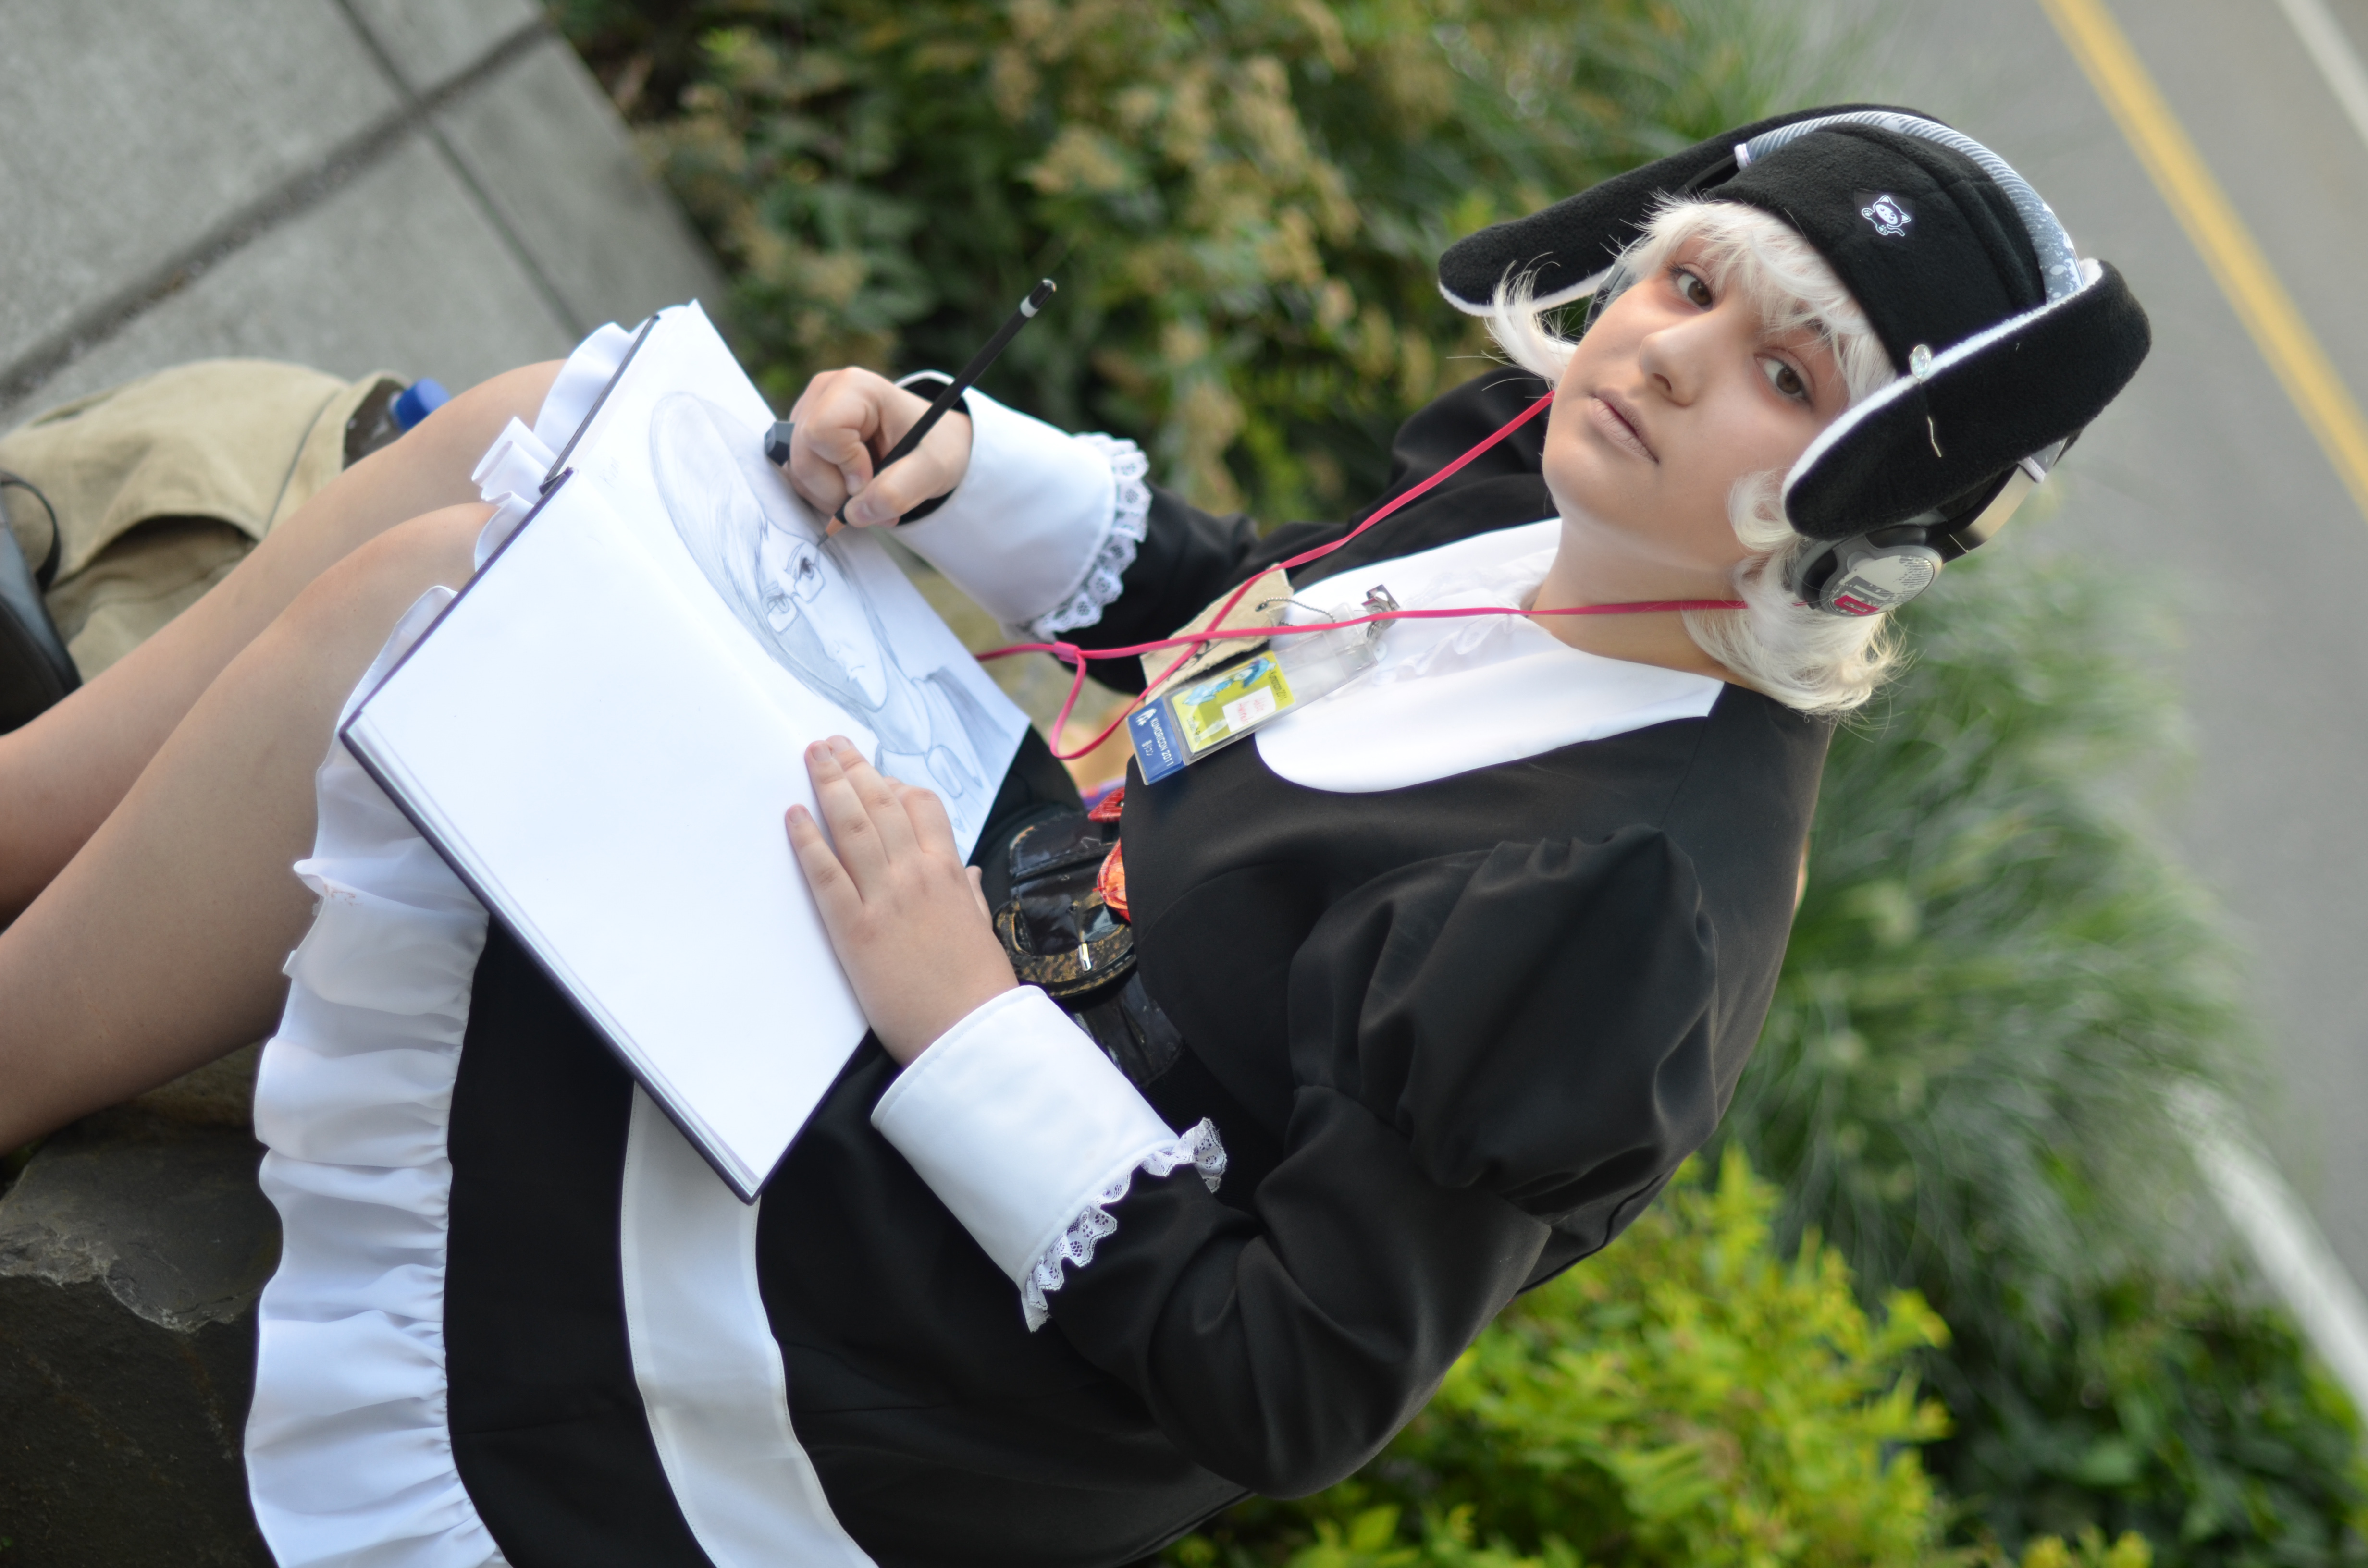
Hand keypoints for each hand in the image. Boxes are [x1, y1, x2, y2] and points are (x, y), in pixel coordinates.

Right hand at [782, 367, 973, 528]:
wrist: (933, 443)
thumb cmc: (934, 446)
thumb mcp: (932, 470)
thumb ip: (897, 492)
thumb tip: (853, 514)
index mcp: (855, 387)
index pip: (821, 433)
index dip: (845, 465)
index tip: (874, 475)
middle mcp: (823, 393)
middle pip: (804, 458)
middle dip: (837, 491)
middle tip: (874, 497)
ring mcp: (808, 414)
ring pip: (798, 472)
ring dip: (832, 498)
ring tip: (869, 496)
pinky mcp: (804, 436)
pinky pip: (799, 477)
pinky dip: (825, 494)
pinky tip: (854, 491)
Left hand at [786, 737, 1015, 1064]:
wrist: (968, 1034)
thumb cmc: (977, 989)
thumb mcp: (981, 931)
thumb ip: (969, 896)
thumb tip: (968, 872)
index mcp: (951, 874)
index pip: (923, 807)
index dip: (895, 784)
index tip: (875, 773)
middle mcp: (917, 875)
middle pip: (881, 804)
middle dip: (853, 767)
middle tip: (828, 744)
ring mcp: (885, 898)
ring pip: (852, 825)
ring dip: (829, 785)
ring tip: (811, 757)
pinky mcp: (854, 929)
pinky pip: (825, 874)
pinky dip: (807, 841)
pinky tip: (792, 815)